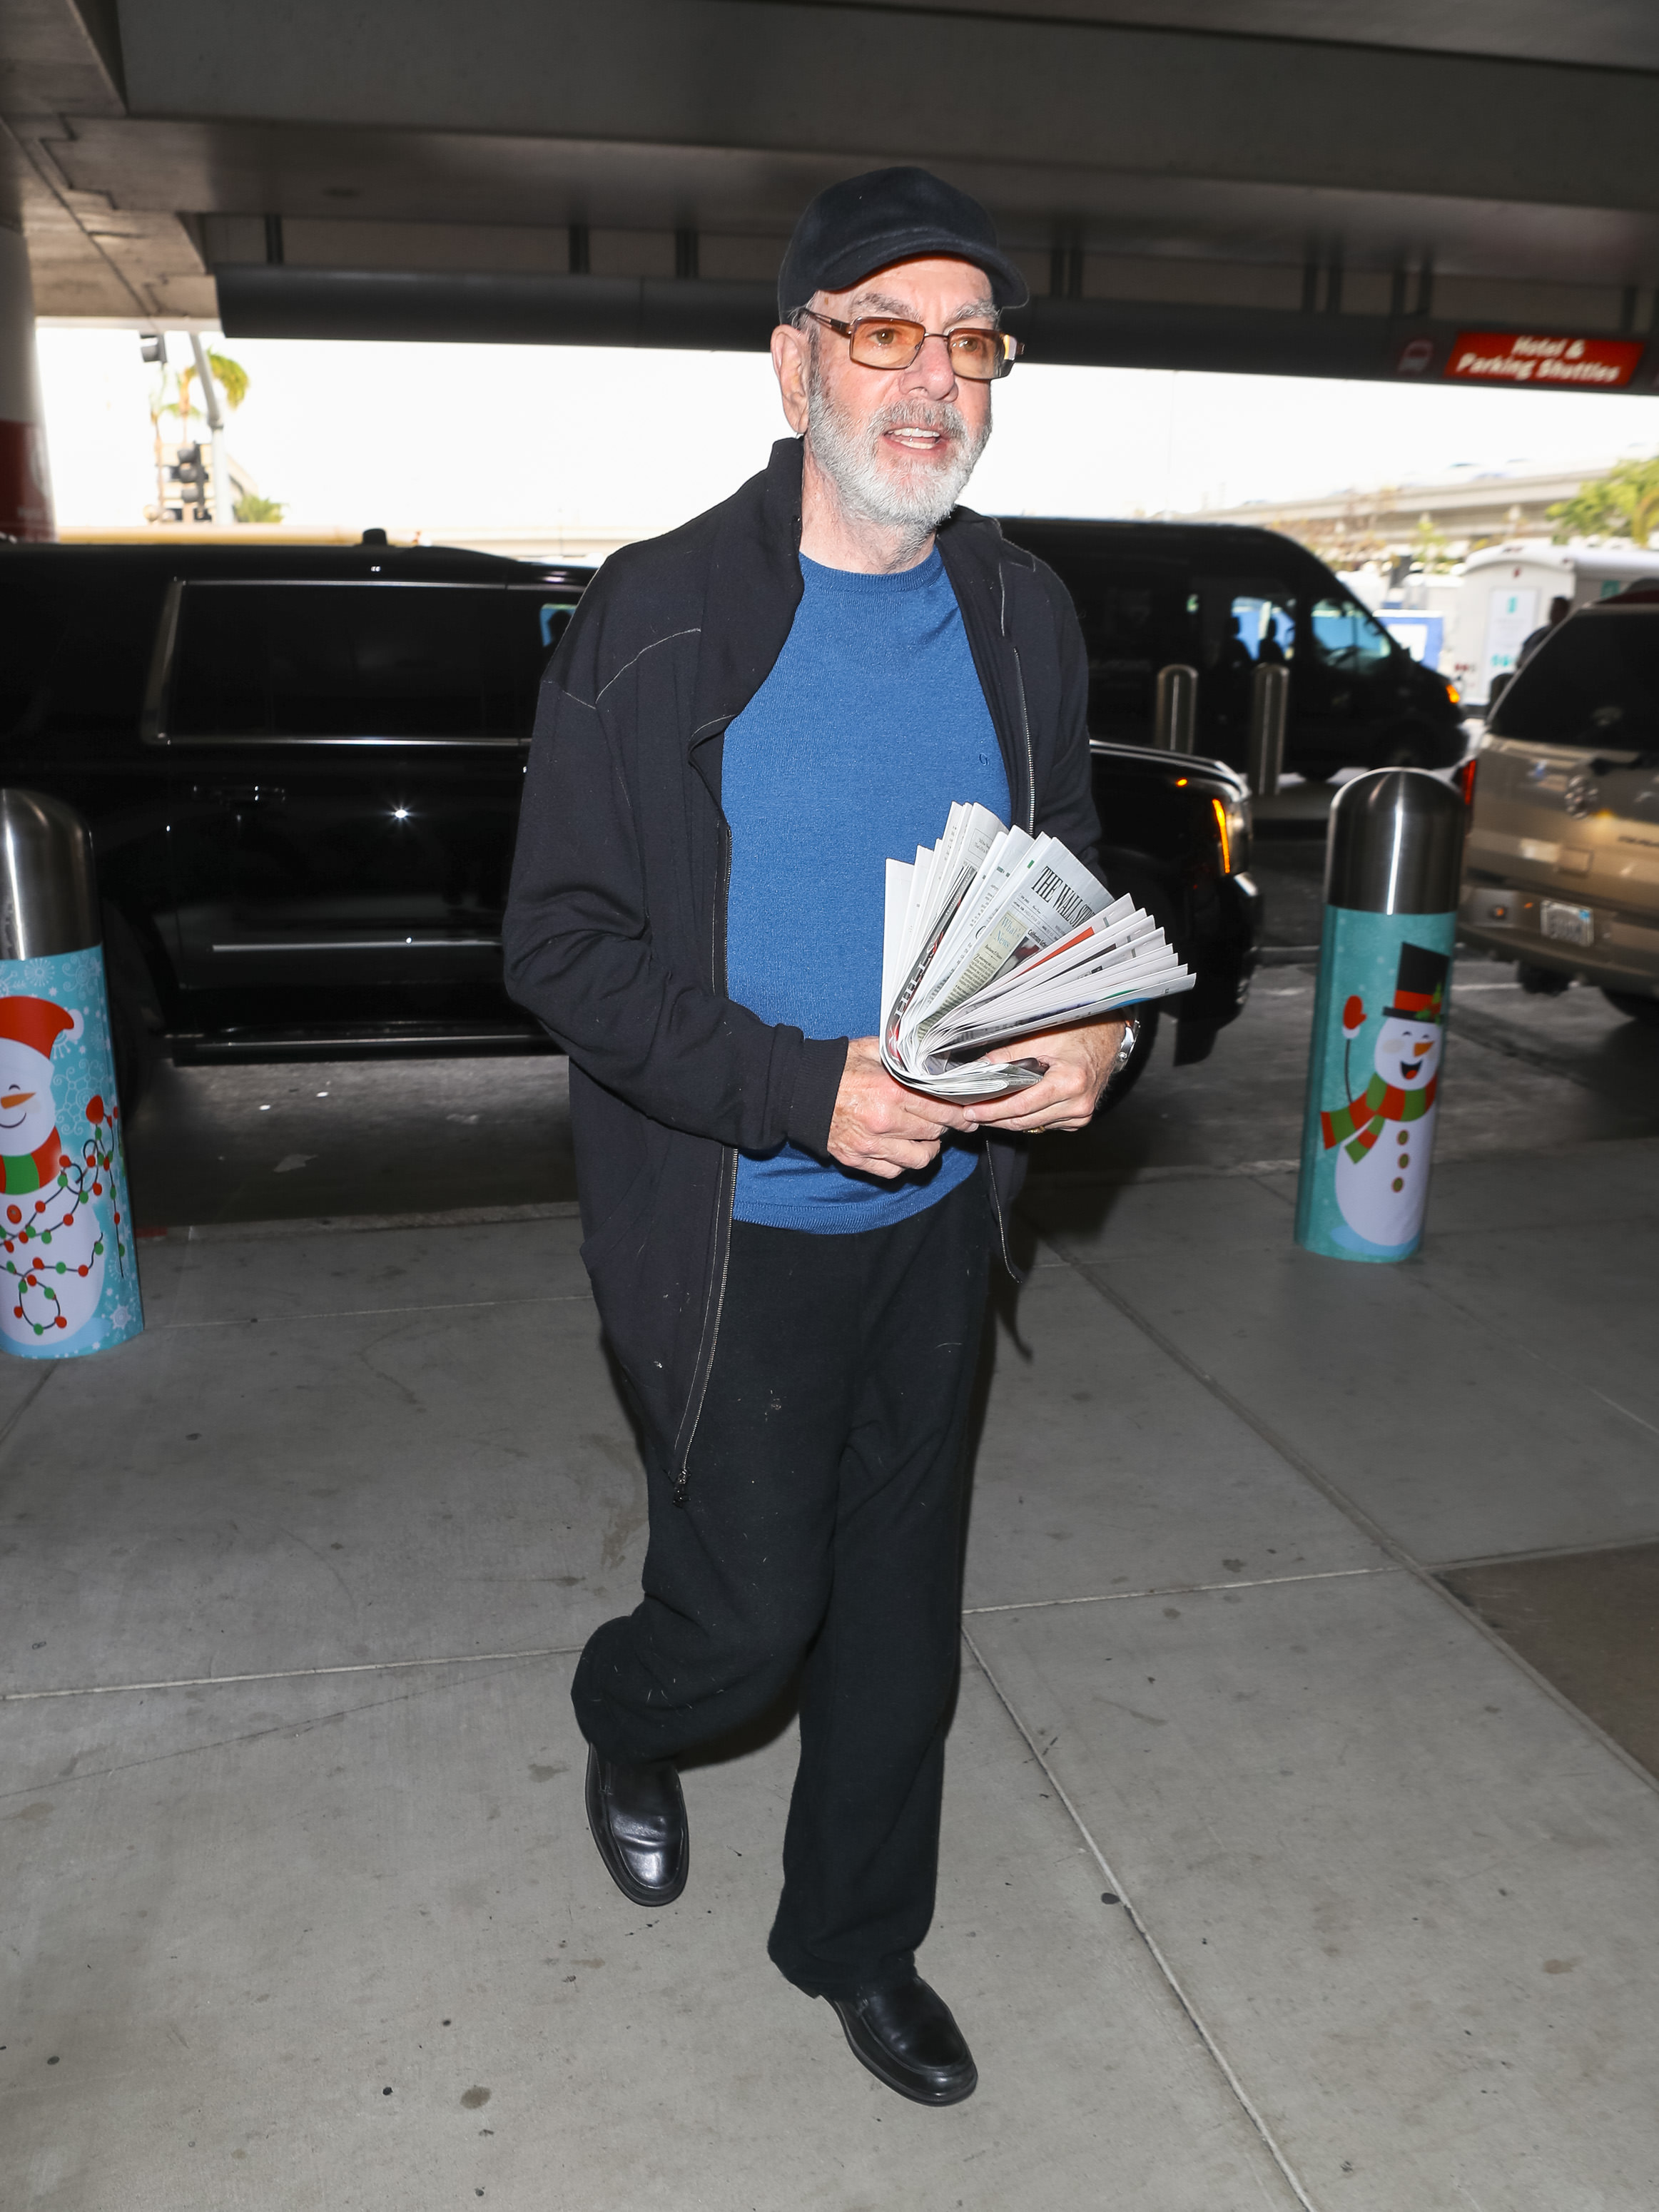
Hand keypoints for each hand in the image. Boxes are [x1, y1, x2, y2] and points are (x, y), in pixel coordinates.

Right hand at [828, 1038, 978, 1179]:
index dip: (959, 1112)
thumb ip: (904, 1056)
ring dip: (929, 1148)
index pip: (942, 1110)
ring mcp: (871, 1145)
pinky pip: (894, 1171)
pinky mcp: (858, 1159)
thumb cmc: (836, 1068)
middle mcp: (884, 1122)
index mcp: (891, 1092)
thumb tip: (934, 1059)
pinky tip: (903, 1148)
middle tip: (951, 1120)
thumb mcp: (872, 1050)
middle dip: (948, 1127)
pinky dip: (904, 1162)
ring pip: (920, 1158)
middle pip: (935, 1133)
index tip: (966, 1111)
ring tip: (927, 1137)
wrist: (797, 1090)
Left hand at [963, 1019, 1126, 1134]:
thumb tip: (977, 1068)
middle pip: (1024, 1121)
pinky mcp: (1080, 1118)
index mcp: (1070, 1082)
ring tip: (989, 1109)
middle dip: (995, 1118)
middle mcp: (1079, 1103)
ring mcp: (1081, 1114)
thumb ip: (1005, 1056)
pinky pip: (1046, 1124)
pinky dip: (1029, 1118)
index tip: (972, 1111)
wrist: (1106, 1036)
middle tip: (972, 1113)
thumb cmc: (1078, 1032)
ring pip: (1033, 1126)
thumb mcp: (1038, 1038)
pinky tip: (1016, 1107)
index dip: (992, 1111)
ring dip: (1010, 1119)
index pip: (1020, 1106)